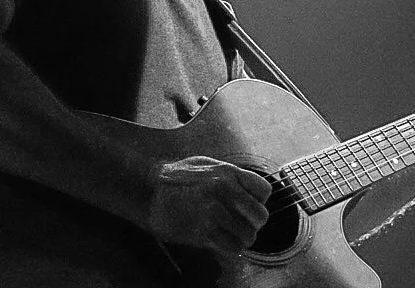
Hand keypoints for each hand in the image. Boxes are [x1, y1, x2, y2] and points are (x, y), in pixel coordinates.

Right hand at [143, 156, 270, 253]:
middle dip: (252, 224)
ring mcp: (215, 210)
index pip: (264, 191)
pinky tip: (221, 241)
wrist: (149, 191)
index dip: (258, 201)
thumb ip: (230, 176)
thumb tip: (249, 188)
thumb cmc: (175, 179)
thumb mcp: (206, 165)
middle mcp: (225, 189)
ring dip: (241, 239)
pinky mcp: (205, 230)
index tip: (247, 207)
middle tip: (241, 225)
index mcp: (228, 172)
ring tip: (229, 235)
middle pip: (260, 216)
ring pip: (249, 235)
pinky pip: (233, 247)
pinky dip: (231, 248)